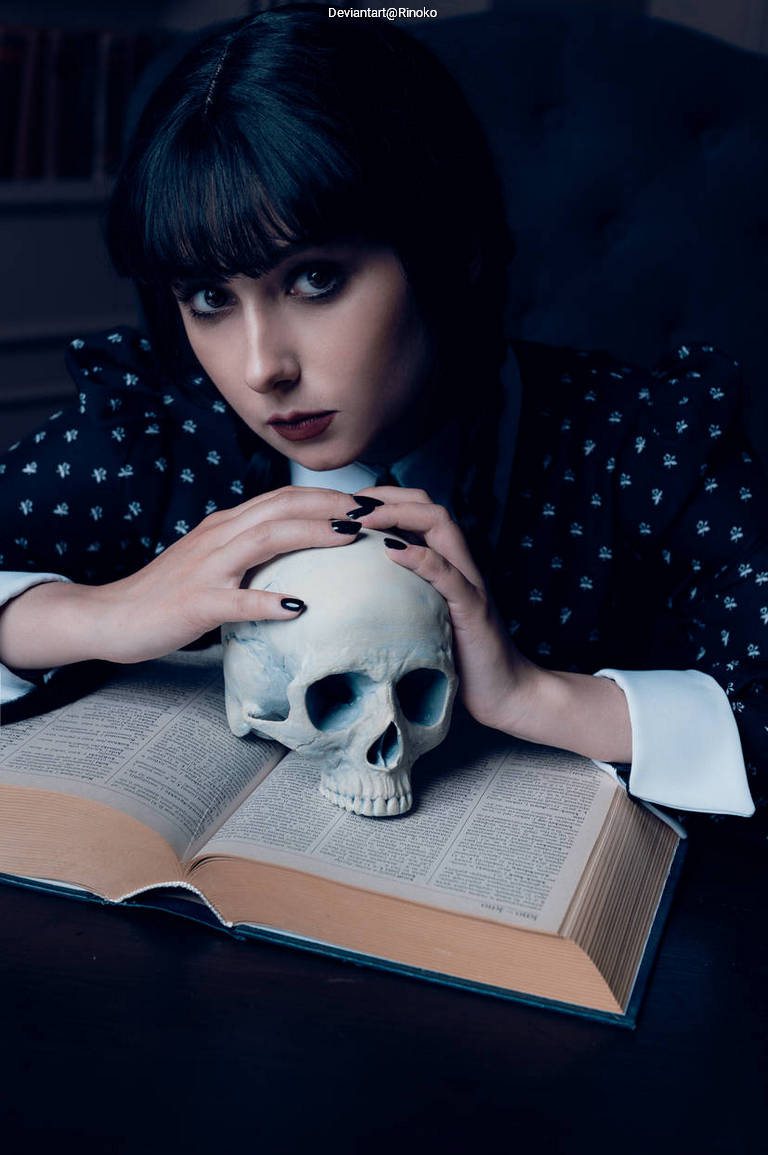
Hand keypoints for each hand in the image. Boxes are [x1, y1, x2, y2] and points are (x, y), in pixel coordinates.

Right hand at [0, 487, 365, 670]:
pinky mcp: (196, 603)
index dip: (328, 496)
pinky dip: (268, 602)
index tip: (368, 502)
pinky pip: (236, 601)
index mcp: (226, 526)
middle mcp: (219, 537)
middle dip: (331, 504)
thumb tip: (299, 552)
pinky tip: (299, 607)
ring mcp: (207, 568)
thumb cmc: (169, 594)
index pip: (284, 499)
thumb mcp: (216, 563)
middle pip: (281, 507)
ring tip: (349, 536)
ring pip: (265, 540)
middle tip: (375, 510)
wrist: (112, 615)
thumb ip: (252, 553)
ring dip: (310, 533)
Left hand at [351, 486, 542, 732]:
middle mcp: (460, 564)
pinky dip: (421, 557)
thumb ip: (400, 597)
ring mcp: (469, 582)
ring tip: (365, 518)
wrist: (504, 691)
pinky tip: (393, 552)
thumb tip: (350, 591)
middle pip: (428, 505)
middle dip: (387, 496)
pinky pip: (448, 573)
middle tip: (349, 504)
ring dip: (400, 513)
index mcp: (446, 563)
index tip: (345, 504)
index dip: (382, 499)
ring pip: (441, 525)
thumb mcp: (421, 620)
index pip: (418, 510)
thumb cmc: (459, 658)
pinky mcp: (473, 608)